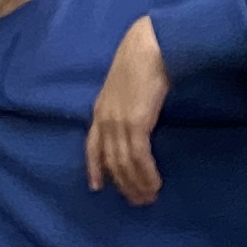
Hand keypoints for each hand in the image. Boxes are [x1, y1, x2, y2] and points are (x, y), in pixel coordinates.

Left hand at [87, 16, 170, 202]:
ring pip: (124, 163)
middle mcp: (105, 119)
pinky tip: (154, 182)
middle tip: (137, 200)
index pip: (92, 145)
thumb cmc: (143, 58)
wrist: (150, 46)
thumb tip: (137, 116)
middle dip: (123, 183)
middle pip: (110, 160)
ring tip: (148, 197)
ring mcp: (119, 122)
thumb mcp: (127, 84)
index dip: (95, 167)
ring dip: (137, 183)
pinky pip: (139, 157)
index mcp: (100, 109)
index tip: (98, 187)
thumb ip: (127, 101)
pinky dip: (146, 173)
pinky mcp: (136, 123)